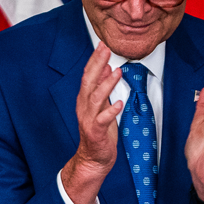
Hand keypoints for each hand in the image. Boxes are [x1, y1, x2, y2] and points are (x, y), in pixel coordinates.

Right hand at [61, 44, 123, 203]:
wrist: (94, 159)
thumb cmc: (99, 133)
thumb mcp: (101, 106)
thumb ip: (102, 88)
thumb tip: (108, 68)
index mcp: (85, 99)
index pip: (88, 75)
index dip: (95, 59)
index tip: (102, 44)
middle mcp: (84, 107)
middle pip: (89, 81)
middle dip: (97, 64)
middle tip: (105, 48)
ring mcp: (88, 119)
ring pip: (95, 98)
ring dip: (106, 84)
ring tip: (117, 71)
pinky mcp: (95, 132)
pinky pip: (102, 120)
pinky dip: (111, 111)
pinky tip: (120, 102)